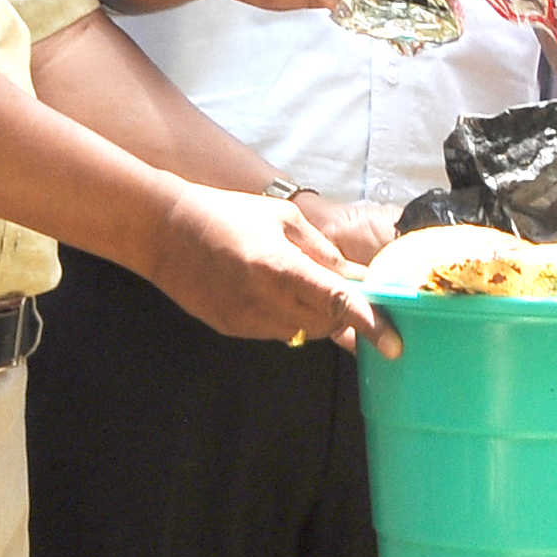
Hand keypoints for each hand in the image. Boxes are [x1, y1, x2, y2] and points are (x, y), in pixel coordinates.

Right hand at [141, 182, 393, 351]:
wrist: (164, 231)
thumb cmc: (226, 214)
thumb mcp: (282, 217)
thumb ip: (322, 250)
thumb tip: (354, 276)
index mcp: (280, 267)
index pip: (337, 303)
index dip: (370, 324)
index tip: (393, 343)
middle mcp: (264, 301)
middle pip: (326, 325)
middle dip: (342, 313)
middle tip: (341, 290)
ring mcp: (246, 320)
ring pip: (302, 334)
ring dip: (315, 317)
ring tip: (298, 284)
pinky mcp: (232, 329)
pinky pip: (276, 333)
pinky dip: (287, 319)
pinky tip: (271, 292)